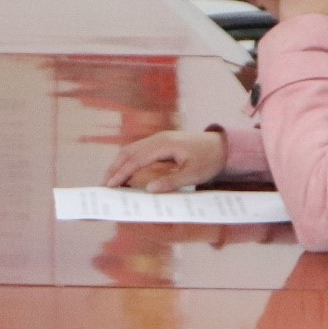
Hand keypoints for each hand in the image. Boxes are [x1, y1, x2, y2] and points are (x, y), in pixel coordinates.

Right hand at [103, 129, 227, 193]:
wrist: (223, 146)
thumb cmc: (210, 160)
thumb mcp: (194, 174)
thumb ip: (171, 181)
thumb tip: (149, 190)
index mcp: (164, 145)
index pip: (136, 159)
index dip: (121, 172)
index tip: (110, 185)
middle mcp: (158, 139)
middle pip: (128, 152)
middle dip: (114, 168)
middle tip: (104, 185)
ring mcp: (158, 139)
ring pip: (131, 149)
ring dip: (119, 164)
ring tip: (111, 179)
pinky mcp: (160, 142)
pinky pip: (138, 150)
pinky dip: (128, 161)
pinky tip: (125, 172)